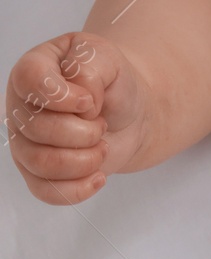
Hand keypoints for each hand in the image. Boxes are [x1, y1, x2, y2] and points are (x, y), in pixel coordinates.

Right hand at [6, 33, 148, 204]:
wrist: (131, 116)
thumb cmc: (113, 85)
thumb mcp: (106, 58)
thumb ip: (88, 66)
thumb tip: (79, 99)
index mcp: (33, 71)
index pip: (30, 80)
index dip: (64, 96)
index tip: (91, 101)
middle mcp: (22, 107)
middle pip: (38, 129)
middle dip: (85, 132)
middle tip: (101, 124)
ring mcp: (26, 142)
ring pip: (42, 163)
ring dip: (85, 160)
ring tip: (101, 146)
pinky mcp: (39, 172)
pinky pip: (46, 191)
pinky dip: (79, 189)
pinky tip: (99, 176)